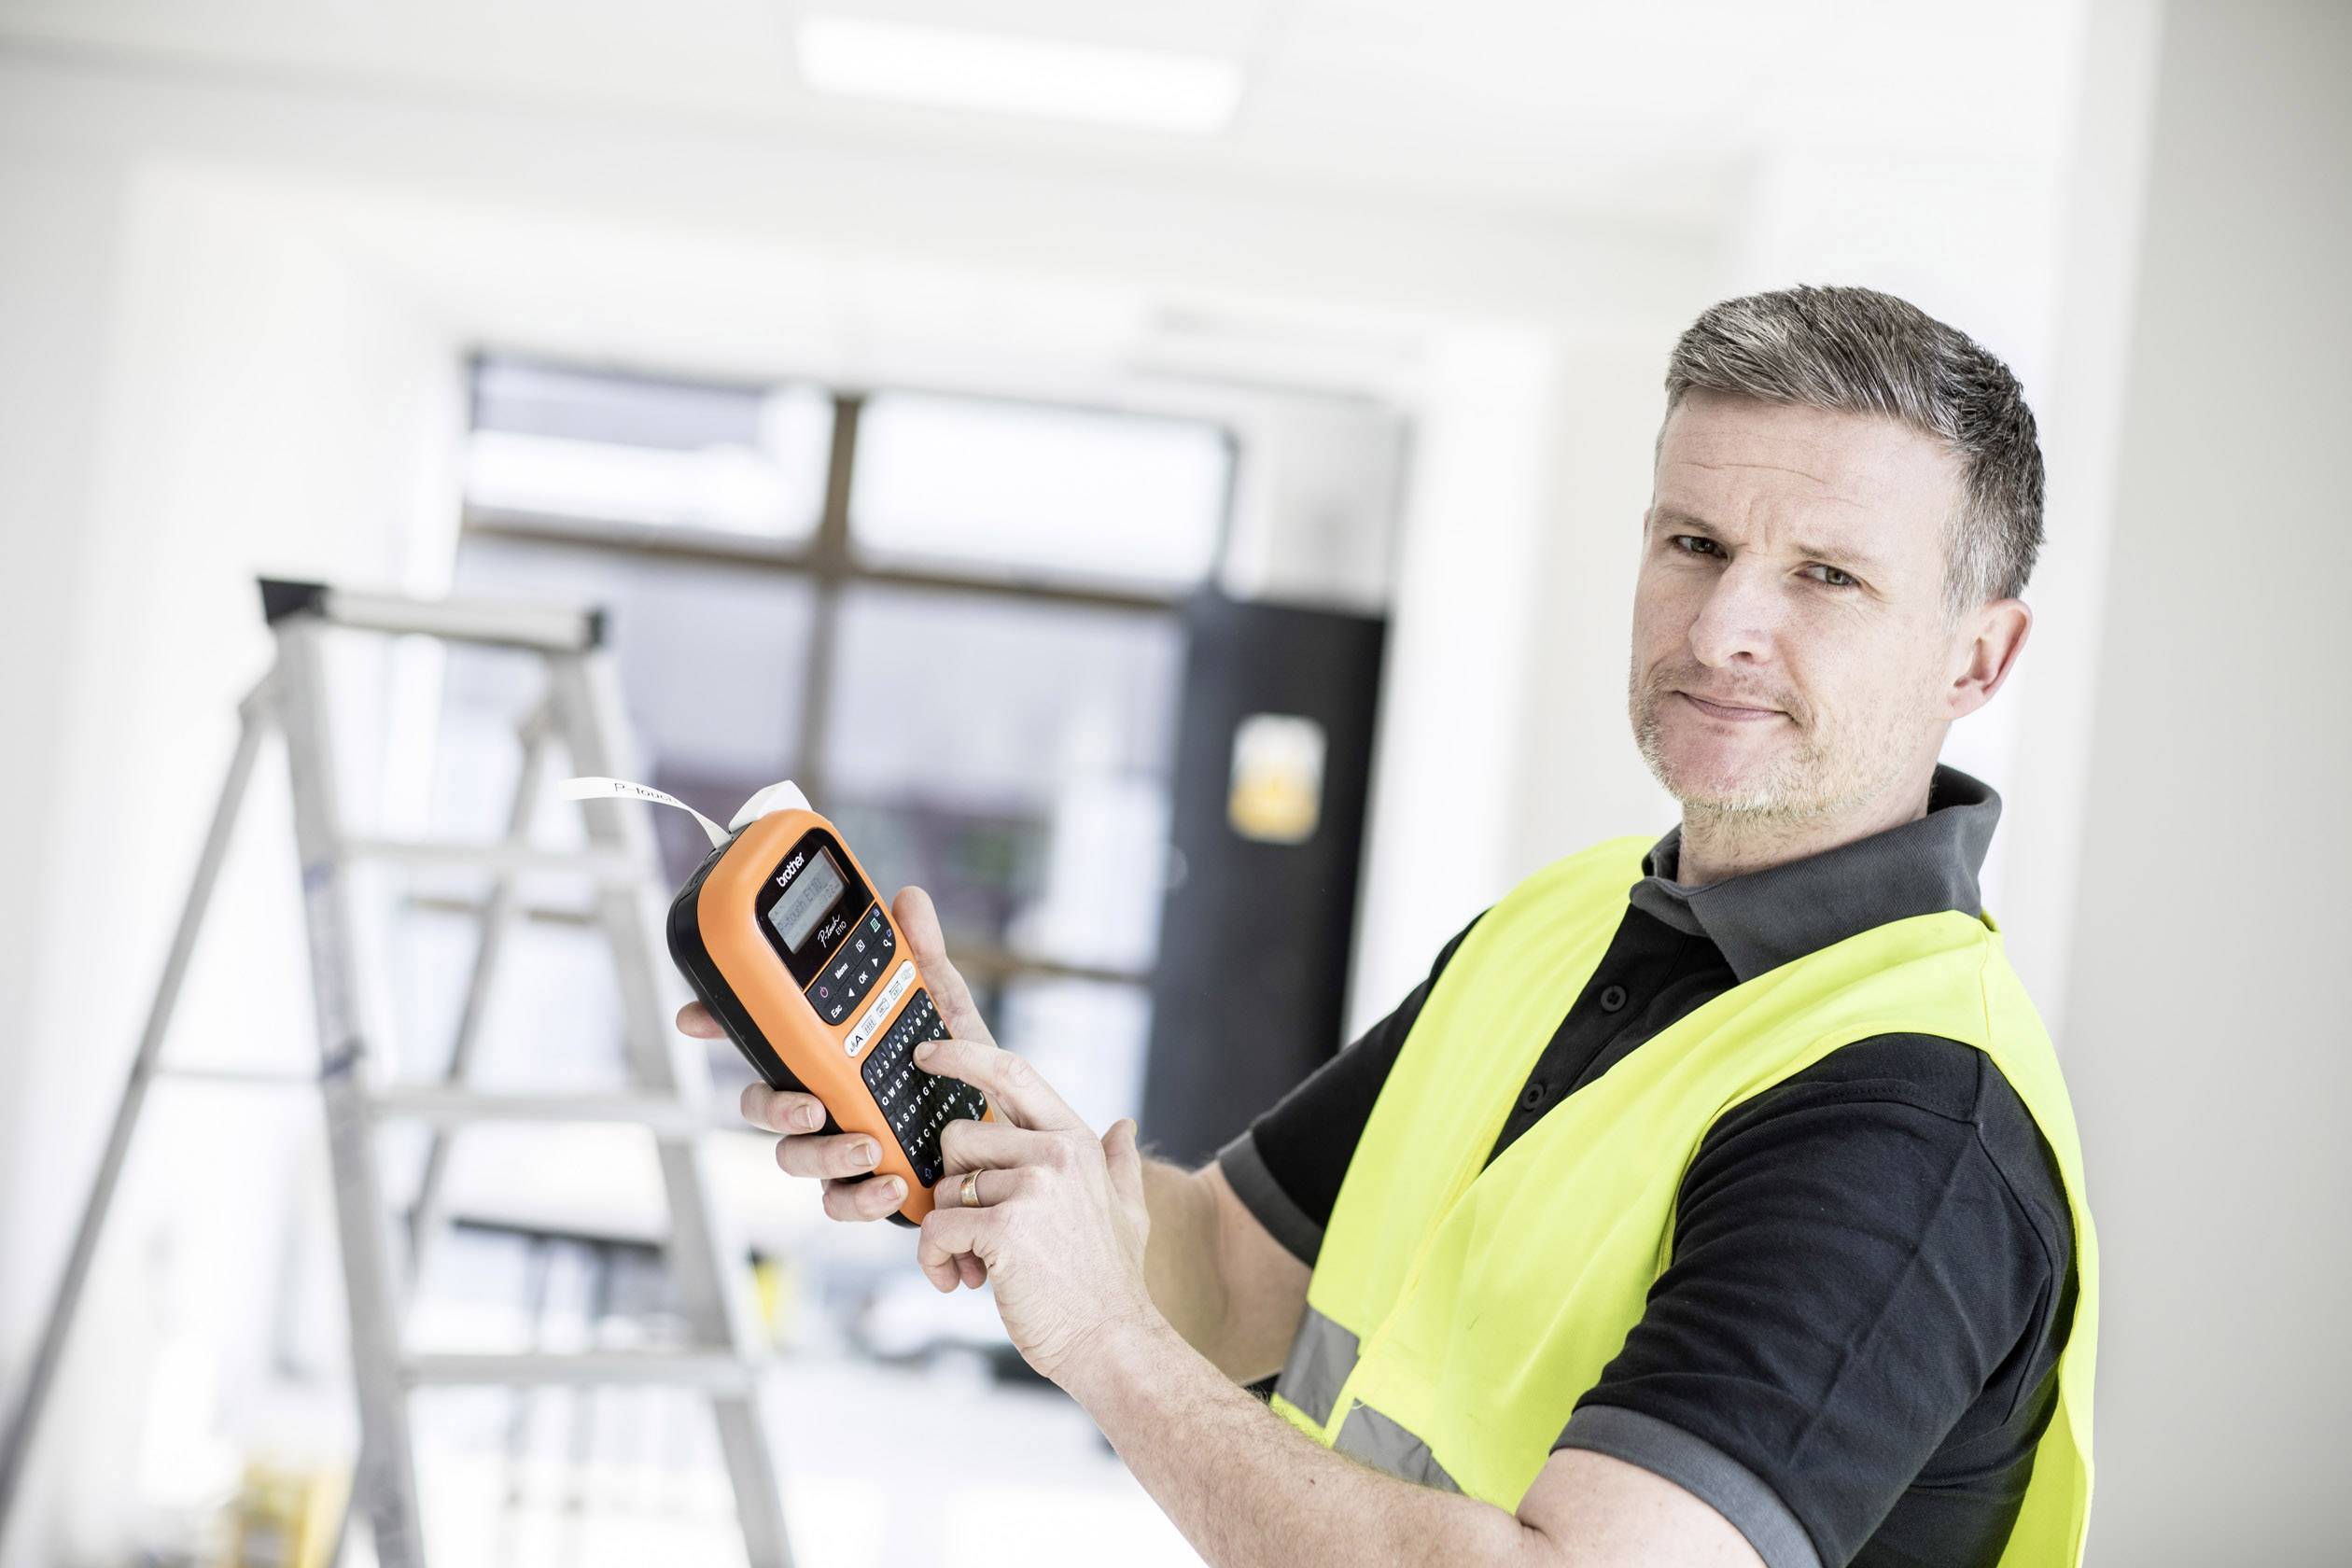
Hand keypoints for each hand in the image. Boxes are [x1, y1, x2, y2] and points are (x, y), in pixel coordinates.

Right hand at [677, 884, 999, 1266]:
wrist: (1010, 1142)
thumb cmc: (965, 1071)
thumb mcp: (948, 1007)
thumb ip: (923, 957)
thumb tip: (908, 900)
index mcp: (830, 1052)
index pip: (765, 1036)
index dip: (719, 1024)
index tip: (694, 1016)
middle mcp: (823, 1100)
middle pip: (762, 1105)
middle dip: (772, 1107)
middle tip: (812, 1105)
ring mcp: (839, 1145)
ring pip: (793, 1157)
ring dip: (822, 1156)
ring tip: (869, 1148)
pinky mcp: (867, 1187)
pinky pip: (841, 1202)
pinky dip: (860, 1200)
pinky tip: (890, 1185)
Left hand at [912, 1034, 1156, 1389]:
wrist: (1114, 1342)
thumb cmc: (1113, 1283)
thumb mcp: (1130, 1212)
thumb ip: (1120, 1164)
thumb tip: (1126, 1127)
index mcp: (1077, 1142)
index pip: (1012, 1073)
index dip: (962, 1054)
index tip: (926, 1053)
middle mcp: (1056, 1154)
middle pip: (959, 1137)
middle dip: (952, 1186)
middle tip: (973, 1233)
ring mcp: (1032, 1188)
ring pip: (944, 1188)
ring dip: (946, 1233)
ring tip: (974, 1269)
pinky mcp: (1004, 1228)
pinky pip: (936, 1228)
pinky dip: (935, 1261)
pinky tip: (961, 1285)